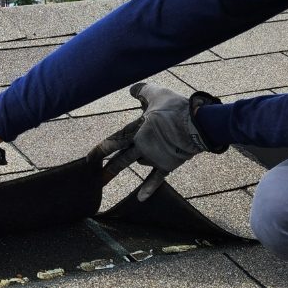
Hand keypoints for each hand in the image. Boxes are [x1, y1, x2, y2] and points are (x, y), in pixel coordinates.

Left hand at [95, 83, 222, 201]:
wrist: (198, 124)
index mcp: (137, 130)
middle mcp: (142, 146)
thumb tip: (132, 89)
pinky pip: (156, 178)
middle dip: (106, 166)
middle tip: (93, 175)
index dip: (100, 150)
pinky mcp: (167, 164)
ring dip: (123, 168)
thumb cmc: (177, 108)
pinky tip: (140, 199)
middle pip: (120, 158)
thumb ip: (143, 91)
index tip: (89, 159)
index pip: (114, 141)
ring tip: (108, 177)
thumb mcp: (157, 94)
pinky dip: (148, 188)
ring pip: (137, 163)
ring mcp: (154, 157)